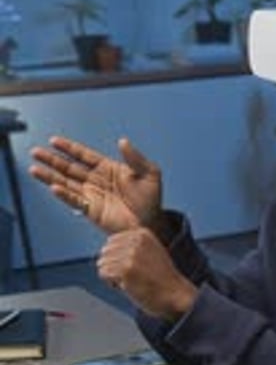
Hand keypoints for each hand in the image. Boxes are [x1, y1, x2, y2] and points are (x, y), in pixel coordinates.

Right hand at [30, 136, 161, 233]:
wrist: (151, 224)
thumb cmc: (151, 200)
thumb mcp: (149, 173)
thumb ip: (135, 157)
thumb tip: (123, 141)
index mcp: (108, 169)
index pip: (84, 155)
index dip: (69, 148)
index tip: (54, 141)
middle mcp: (96, 181)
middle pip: (69, 167)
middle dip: (52, 159)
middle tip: (36, 152)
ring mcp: (92, 195)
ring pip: (66, 182)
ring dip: (50, 176)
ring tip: (35, 168)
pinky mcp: (92, 210)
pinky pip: (75, 200)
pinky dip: (64, 194)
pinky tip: (54, 187)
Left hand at [97, 227, 196, 318]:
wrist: (175, 294)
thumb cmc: (161, 278)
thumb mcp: (152, 251)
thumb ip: (133, 245)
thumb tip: (105, 249)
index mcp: (142, 234)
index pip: (111, 241)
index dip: (117, 257)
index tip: (133, 266)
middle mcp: (136, 241)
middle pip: (105, 251)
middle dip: (113, 265)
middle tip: (130, 276)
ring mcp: (131, 255)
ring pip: (102, 263)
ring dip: (112, 275)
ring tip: (130, 281)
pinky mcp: (126, 270)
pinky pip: (103, 274)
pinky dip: (111, 283)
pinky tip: (127, 286)